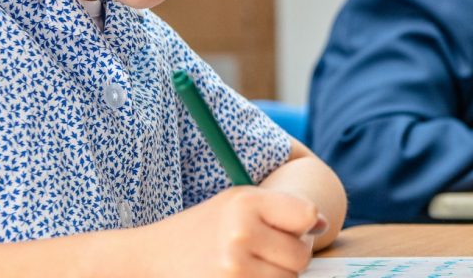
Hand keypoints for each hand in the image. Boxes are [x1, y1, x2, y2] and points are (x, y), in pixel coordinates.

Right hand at [123, 186, 328, 277]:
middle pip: (301, 256)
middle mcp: (240, 234)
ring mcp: (234, 268)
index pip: (307, 216)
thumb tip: (321, 224)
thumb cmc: (202, 228)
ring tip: (248, 265)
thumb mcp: (237, 203)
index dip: (304, 225)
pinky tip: (242, 276)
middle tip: (262, 250)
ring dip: (276, 275)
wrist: (151, 258)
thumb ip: (282, 210)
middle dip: (289, 256)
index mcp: (245, 203)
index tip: (291, 229)